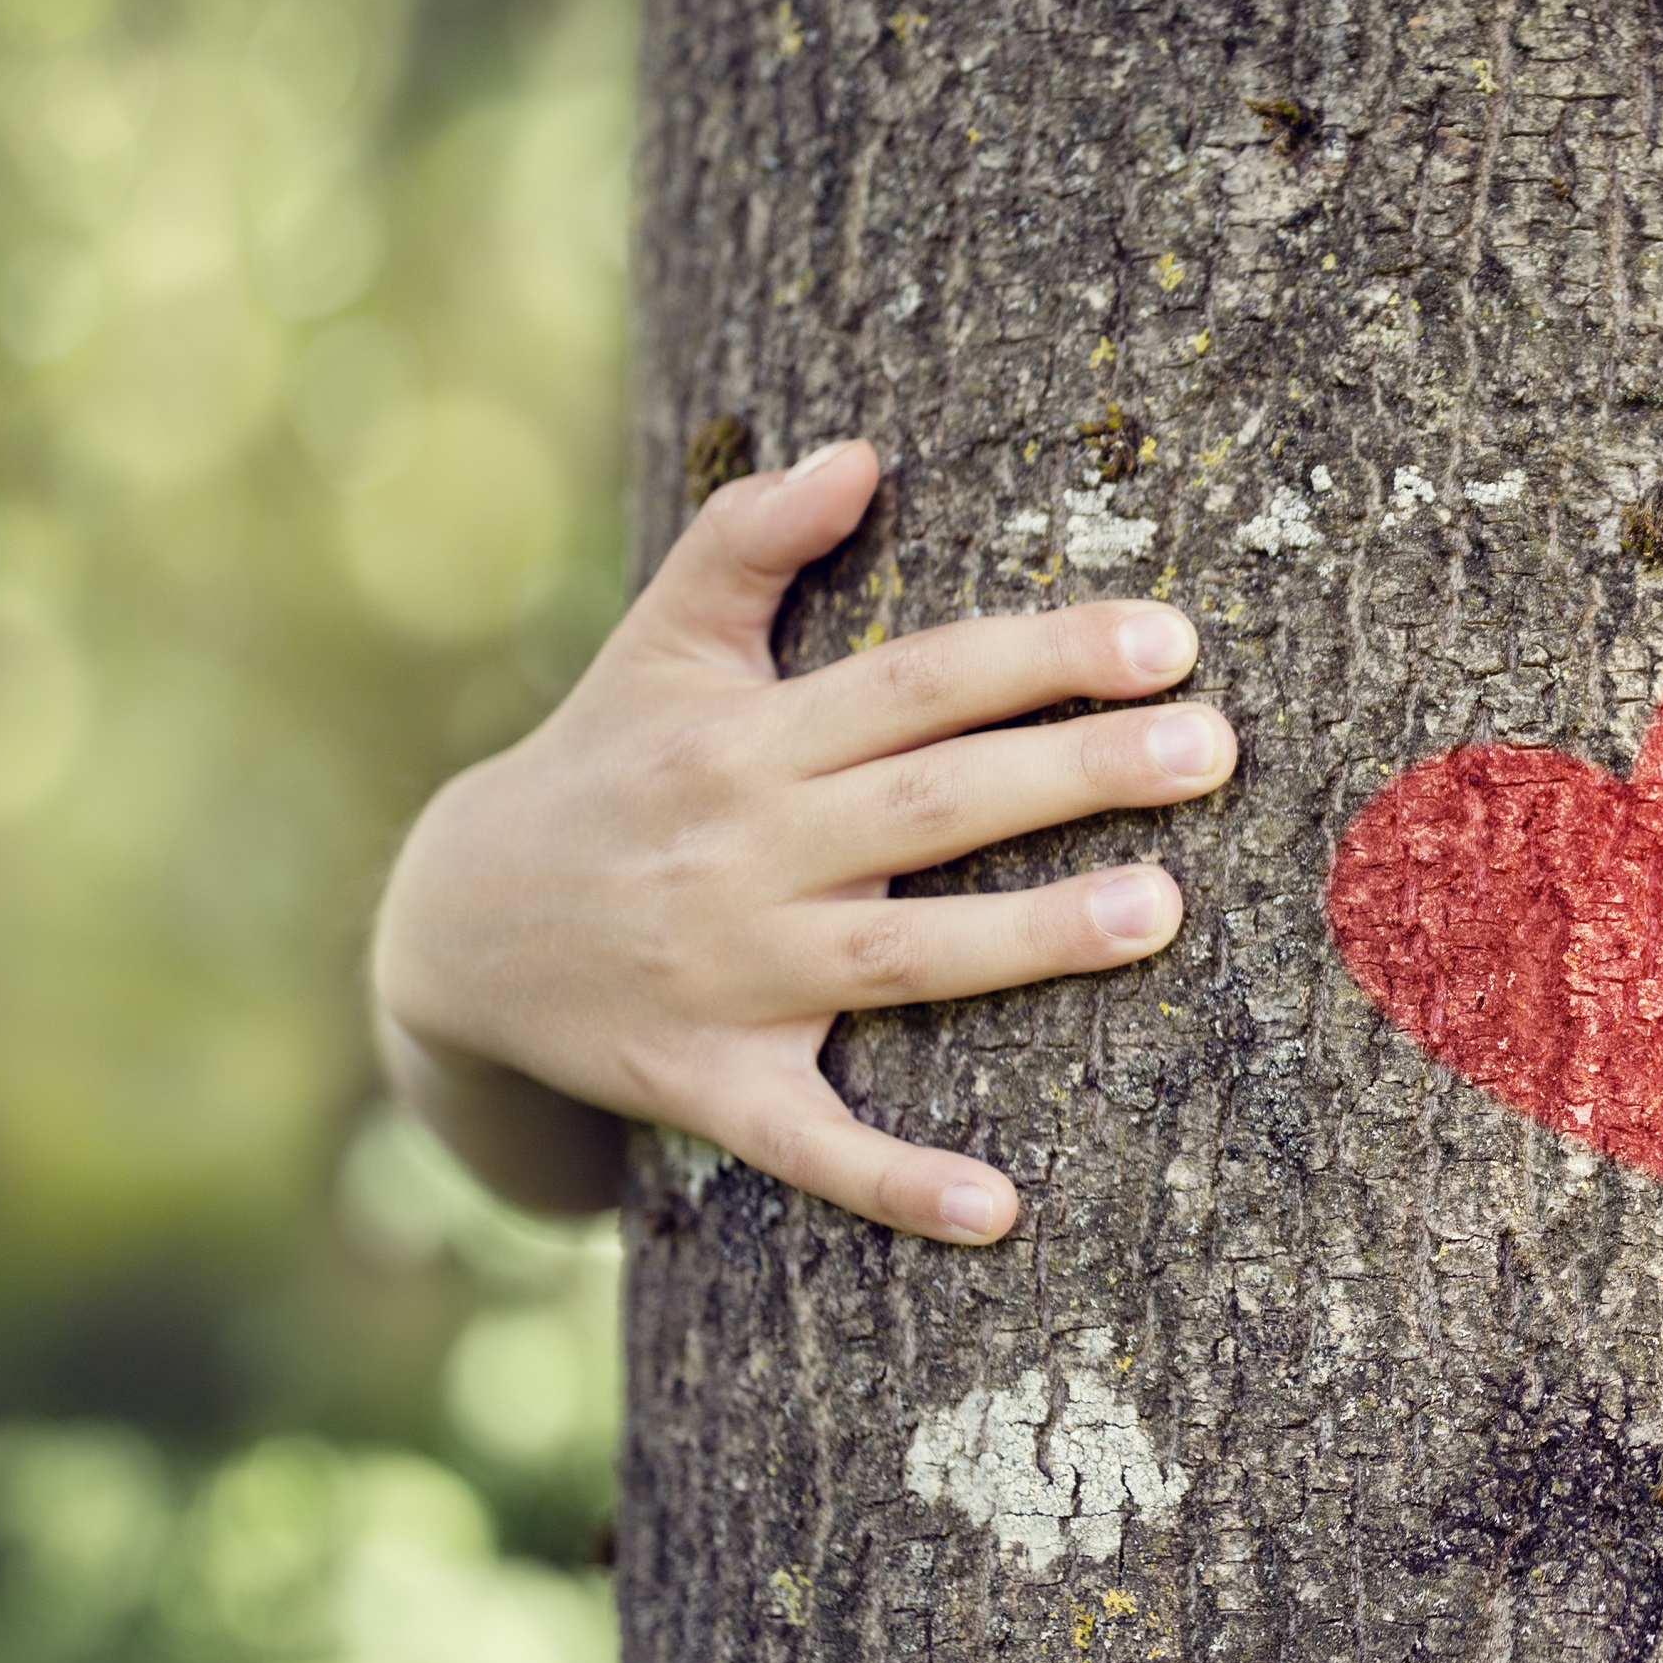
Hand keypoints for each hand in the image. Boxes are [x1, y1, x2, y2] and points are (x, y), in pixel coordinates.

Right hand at [369, 439, 1236, 1244]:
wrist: (449, 936)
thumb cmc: (600, 768)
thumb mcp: (656, 646)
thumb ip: (746, 541)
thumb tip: (856, 452)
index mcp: (745, 736)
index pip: (918, 682)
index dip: (1041, 658)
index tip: (1171, 640)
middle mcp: (742, 850)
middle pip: (932, 804)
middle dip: (1075, 773)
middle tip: (1214, 748)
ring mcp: (726, 975)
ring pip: (899, 959)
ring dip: (1029, 941)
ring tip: (1162, 911)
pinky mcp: (704, 1085)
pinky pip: (809, 1142)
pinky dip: (896, 1180)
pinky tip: (1000, 1210)